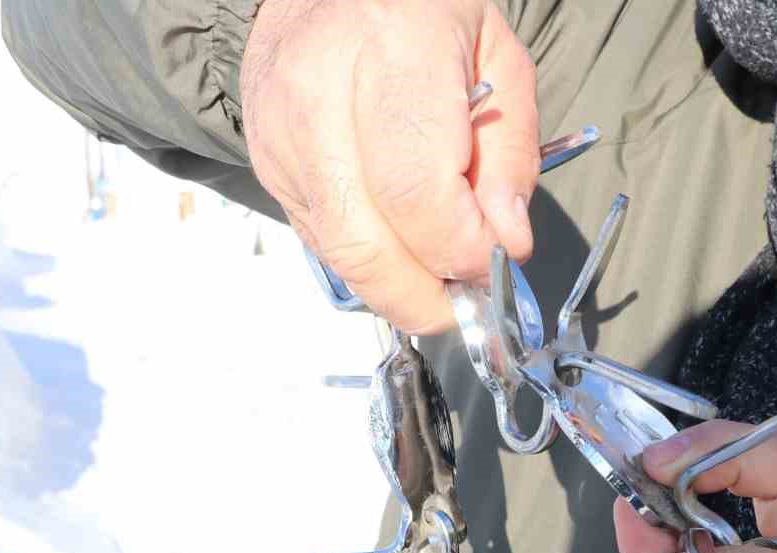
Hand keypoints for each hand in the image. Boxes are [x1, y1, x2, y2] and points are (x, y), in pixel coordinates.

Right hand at [241, 0, 539, 332]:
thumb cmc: (419, 12)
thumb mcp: (498, 59)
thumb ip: (511, 155)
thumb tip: (506, 243)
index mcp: (392, 53)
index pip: (418, 195)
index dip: (462, 252)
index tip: (495, 263)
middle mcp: (320, 96)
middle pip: (368, 245)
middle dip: (427, 295)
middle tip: (468, 300)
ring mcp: (281, 136)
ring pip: (341, 255)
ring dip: (399, 288)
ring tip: (441, 277)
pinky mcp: (266, 165)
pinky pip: (323, 242)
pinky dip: (370, 260)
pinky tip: (402, 241)